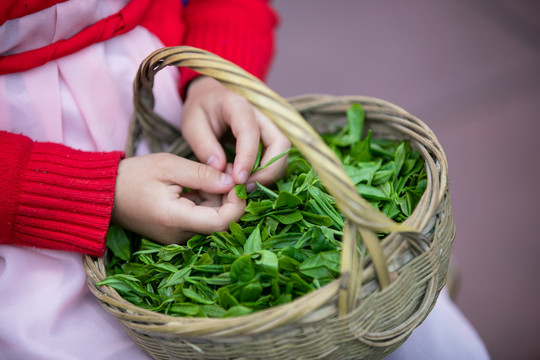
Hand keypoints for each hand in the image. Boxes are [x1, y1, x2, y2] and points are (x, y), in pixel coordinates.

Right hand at [111, 153, 244, 244]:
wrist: (105, 194)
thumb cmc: (134, 176)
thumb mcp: (169, 165)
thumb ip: (202, 174)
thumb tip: (233, 182)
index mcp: (175, 219)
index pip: (222, 223)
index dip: (238, 204)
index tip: (238, 181)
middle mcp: (179, 236)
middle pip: (221, 222)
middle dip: (230, 196)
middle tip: (226, 170)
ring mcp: (178, 238)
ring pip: (213, 221)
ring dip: (219, 198)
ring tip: (213, 173)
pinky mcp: (177, 234)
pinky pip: (202, 220)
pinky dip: (208, 202)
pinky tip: (202, 183)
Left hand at [181, 76, 289, 190]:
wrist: (211, 96)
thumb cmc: (201, 108)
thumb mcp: (192, 123)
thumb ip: (204, 146)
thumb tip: (221, 171)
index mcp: (238, 105)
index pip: (250, 132)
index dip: (247, 158)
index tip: (237, 180)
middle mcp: (262, 113)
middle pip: (280, 142)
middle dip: (268, 170)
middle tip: (246, 187)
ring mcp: (270, 124)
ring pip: (283, 151)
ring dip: (270, 173)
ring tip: (246, 187)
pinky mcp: (272, 136)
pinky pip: (279, 156)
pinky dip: (268, 171)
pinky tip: (250, 180)